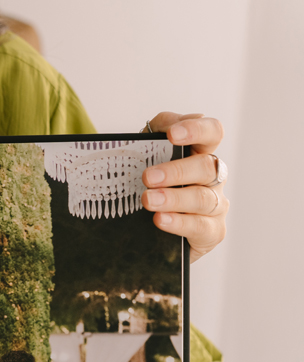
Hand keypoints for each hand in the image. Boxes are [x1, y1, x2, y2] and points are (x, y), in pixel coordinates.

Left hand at [143, 113, 227, 262]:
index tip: (171, 135)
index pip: (211, 133)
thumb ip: (151, 140)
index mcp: (200, 154)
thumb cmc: (152, 191)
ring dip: (174, 198)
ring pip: (202, 198)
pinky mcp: (212, 232)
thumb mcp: (145, 163)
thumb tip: (160, 128)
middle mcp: (214, 177)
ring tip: (149, 200)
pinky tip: (161, 220)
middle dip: (176, 171)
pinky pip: (200, 226)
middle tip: (148, 177)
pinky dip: (179, 223)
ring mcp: (216, 205)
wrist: (149, 234)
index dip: (196, 130)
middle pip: (206, 167)